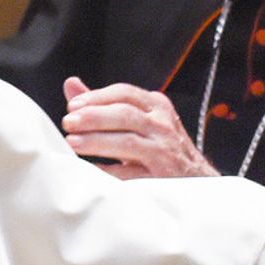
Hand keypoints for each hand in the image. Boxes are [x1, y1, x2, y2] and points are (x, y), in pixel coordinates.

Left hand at [61, 77, 219, 179]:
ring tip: (73, 143)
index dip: (96, 98)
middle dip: (93, 117)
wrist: (195, 180)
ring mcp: (164, 150)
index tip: (72, 106)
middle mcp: (162, 124)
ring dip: (96, 141)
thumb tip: (71, 84)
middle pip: (124, 114)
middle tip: (68, 123)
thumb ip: (104, 104)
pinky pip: (130, 173)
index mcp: (156, 106)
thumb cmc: (160, 147)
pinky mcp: (162, 176)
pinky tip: (90, 169)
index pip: (124, 93)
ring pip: (127, 141)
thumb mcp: (137, 120)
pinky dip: (108, 170)